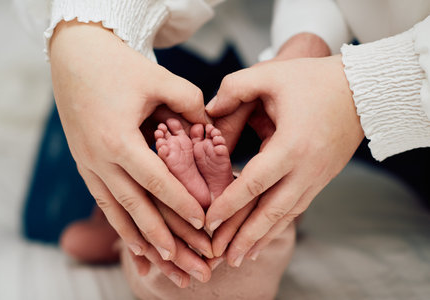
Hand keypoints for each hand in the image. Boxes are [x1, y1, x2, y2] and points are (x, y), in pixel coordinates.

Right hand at [50, 20, 209, 261]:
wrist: (74, 55)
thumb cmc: (118, 65)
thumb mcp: (158, 78)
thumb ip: (189, 104)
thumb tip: (210, 130)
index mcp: (117, 139)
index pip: (156, 181)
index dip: (182, 203)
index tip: (205, 224)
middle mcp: (98, 160)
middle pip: (137, 209)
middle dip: (166, 240)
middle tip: (191, 267)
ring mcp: (88, 165)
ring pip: (117, 214)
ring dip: (142, 242)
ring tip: (164, 268)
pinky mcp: (85, 165)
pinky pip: (104, 204)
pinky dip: (121, 226)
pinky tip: (135, 245)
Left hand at [205, 54, 363, 265]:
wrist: (360, 91)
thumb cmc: (313, 80)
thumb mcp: (270, 75)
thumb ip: (234, 88)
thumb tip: (208, 111)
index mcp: (292, 145)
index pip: (254, 183)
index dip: (229, 205)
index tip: (208, 223)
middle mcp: (306, 169)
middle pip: (271, 211)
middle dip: (243, 236)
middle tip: (219, 257)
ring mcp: (317, 177)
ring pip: (285, 216)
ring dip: (260, 238)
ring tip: (238, 258)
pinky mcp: (321, 179)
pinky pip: (296, 208)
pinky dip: (277, 226)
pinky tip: (263, 237)